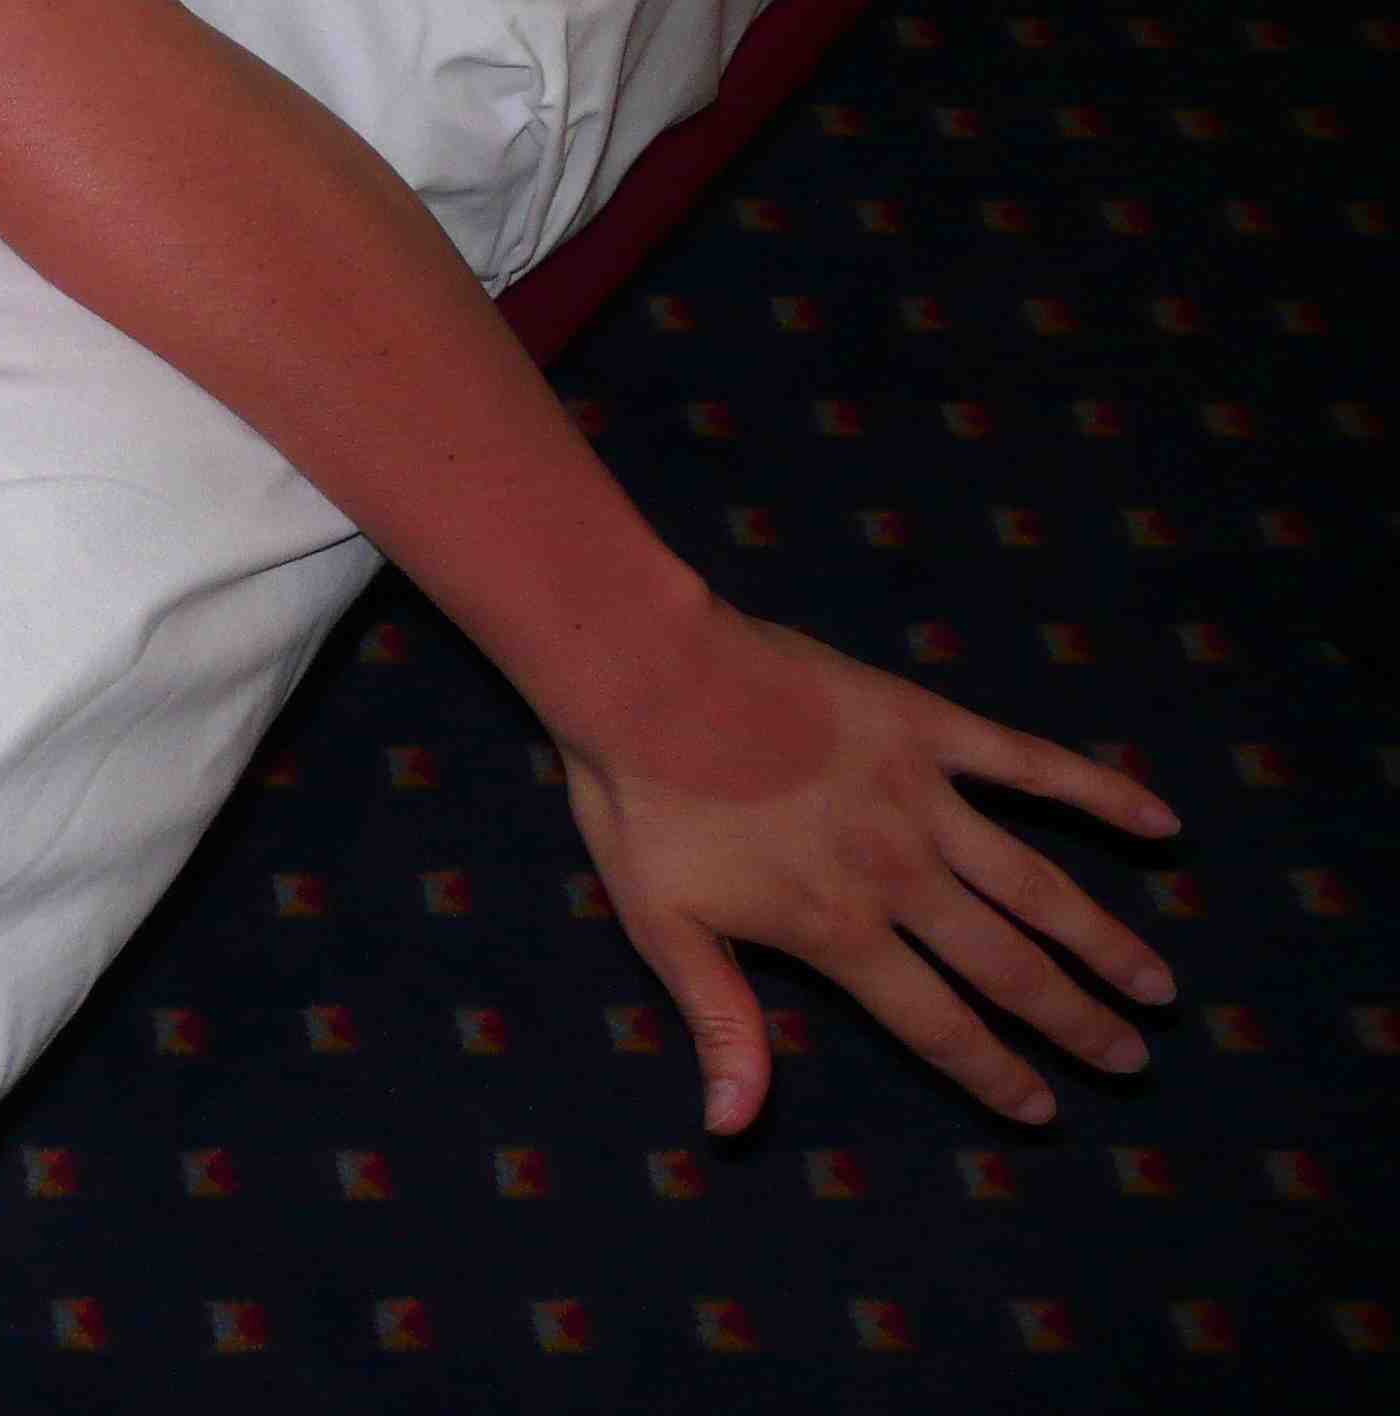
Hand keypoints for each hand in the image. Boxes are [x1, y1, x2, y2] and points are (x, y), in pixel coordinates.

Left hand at [553, 605, 1184, 1136]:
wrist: (649, 678)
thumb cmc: (643, 803)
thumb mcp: (662, 927)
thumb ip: (720, 1023)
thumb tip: (731, 1125)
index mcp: (838, 930)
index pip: (936, 1024)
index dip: (993, 1072)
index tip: (1045, 1110)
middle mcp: (900, 875)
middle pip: (1008, 966)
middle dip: (1074, 1021)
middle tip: (1130, 1060)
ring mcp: (924, 800)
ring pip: (1039, 886)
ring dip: (1104, 940)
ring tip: (1157, 985)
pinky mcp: (930, 728)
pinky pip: (1033, 764)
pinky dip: (1100, 792)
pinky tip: (1160, 821)